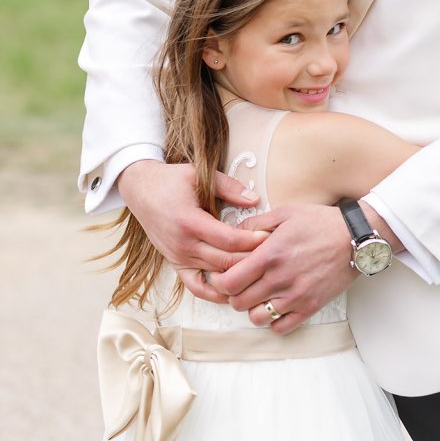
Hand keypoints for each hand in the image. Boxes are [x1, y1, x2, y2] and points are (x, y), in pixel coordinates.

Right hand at [117, 159, 265, 302]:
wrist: (140, 190)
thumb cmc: (170, 180)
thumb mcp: (198, 175)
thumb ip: (228, 187)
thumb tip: (254, 199)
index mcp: (189, 221)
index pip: (228, 240)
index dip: (252, 241)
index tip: (270, 236)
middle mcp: (183, 244)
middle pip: (225, 261)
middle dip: (251, 259)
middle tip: (272, 254)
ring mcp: (178, 257)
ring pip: (214, 275)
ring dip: (237, 275)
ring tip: (260, 270)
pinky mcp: (175, 264)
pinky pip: (196, 286)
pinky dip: (215, 292)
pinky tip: (233, 290)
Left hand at [212, 204, 356, 334]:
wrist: (354, 237)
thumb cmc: (320, 222)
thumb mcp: (285, 213)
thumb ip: (255, 224)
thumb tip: (233, 232)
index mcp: (270, 254)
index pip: (230, 282)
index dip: (221, 280)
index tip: (224, 275)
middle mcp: (280, 278)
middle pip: (239, 302)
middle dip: (235, 294)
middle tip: (241, 284)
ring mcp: (296, 296)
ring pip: (257, 318)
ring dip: (253, 308)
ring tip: (260, 294)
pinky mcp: (310, 307)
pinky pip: (281, 328)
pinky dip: (274, 321)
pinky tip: (277, 305)